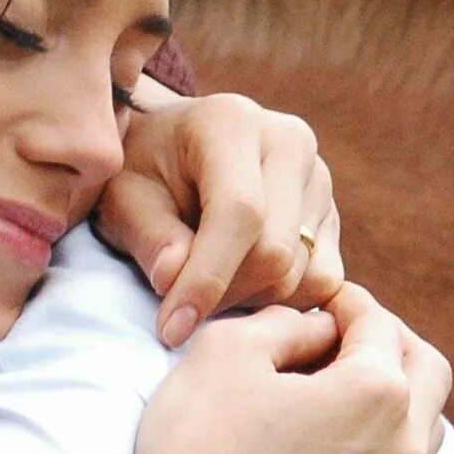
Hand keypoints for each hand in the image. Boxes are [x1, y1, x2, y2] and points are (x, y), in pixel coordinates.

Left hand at [95, 85, 342, 347]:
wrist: (170, 151)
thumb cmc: (140, 173)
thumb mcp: (122, 199)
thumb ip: (148, 236)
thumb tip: (174, 278)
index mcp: (232, 124)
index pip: (240, 213)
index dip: (207, 279)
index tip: (171, 329)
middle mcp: (289, 142)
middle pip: (275, 252)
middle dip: (224, 295)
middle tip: (180, 306)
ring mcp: (318, 177)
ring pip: (302, 274)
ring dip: (251, 301)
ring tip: (208, 284)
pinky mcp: (330, 212)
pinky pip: (322, 281)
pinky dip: (283, 300)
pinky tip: (241, 285)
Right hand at [133, 282, 449, 453]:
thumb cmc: (203, 445)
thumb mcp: (226, 351)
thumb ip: (281, 322)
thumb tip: (312, 328)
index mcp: (377, 391)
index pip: (377, 323)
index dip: (345, 301)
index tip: (318, 298)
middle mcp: (401, 439)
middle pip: (425, 366)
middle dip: (387, 337)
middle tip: (340, 328)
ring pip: (424, 417)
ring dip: (396, 386)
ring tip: (340, 376)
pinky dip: (382, 428)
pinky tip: (334, 422)